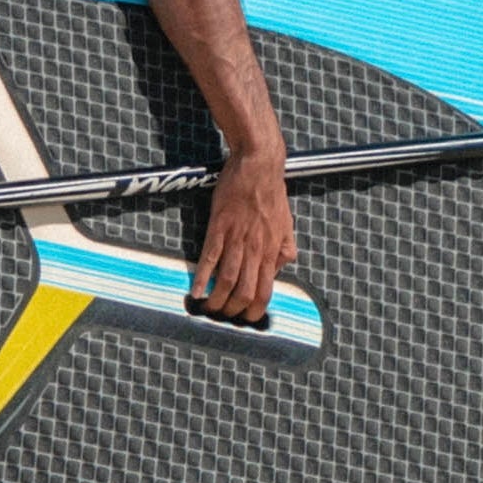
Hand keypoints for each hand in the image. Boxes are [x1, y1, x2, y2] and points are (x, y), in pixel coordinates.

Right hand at [190, 148, 297, 325]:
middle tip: (224, 315)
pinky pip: (209, 257)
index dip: (256, 310)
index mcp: (272, 250)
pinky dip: (202, 278)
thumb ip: (285, 248)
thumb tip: (282, 267)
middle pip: (245, 291)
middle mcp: (255, 248)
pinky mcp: (219, 227)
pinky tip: (196, 291)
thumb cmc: (272, 192)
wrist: (259, 164)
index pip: (266, 291)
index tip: (246, 318)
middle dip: (233, 310)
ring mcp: (236, 238)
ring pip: (227, 279)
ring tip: (208, 308)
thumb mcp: (287, 223)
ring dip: (217, 300)